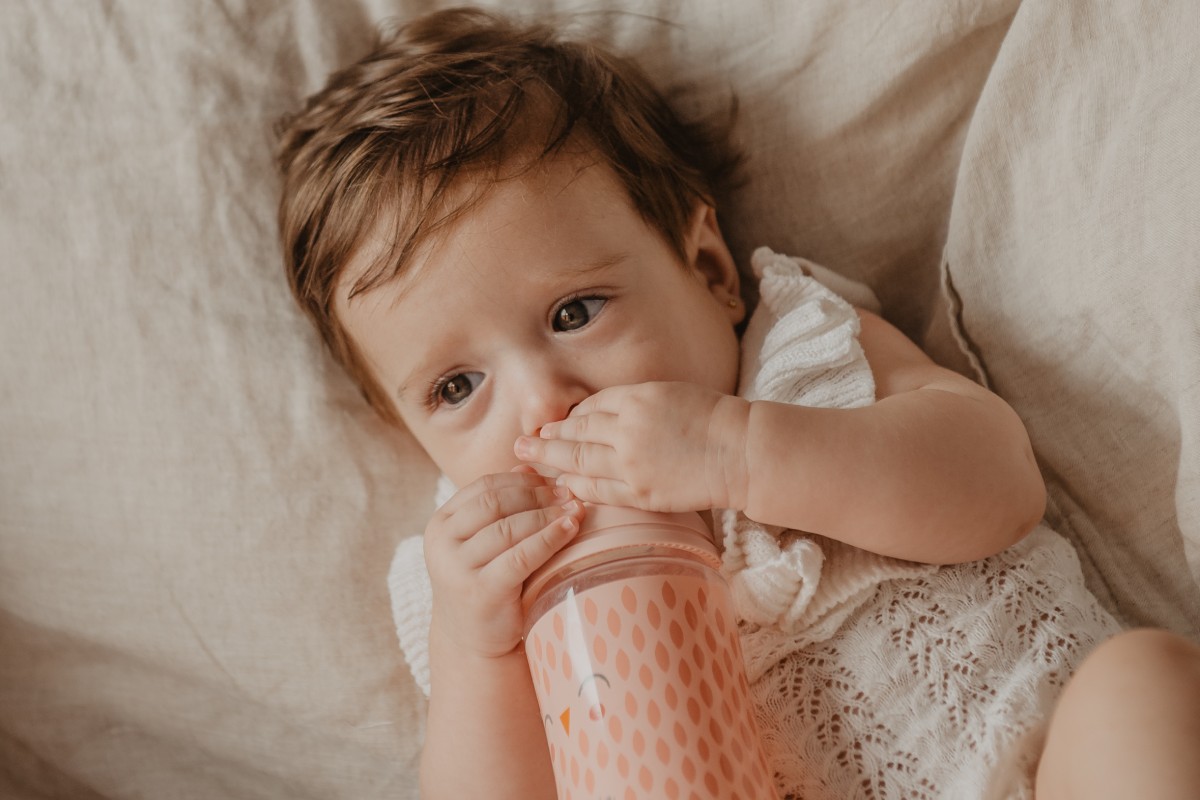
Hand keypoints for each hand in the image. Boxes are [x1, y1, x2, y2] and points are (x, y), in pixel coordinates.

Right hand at [424, 471, 584, 658]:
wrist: (473, 639)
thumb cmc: (486, 580)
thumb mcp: (486, 540)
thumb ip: (502, 505)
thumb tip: (531, 463)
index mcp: (440, 523)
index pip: (484, 486)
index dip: (522, 479)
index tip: (554, 480)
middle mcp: (442, 544)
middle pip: (495, 503)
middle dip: (536, 495)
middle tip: (569, 493)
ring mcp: (456, 569)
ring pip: (508, 528)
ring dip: (546, 515)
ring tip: (575, 510)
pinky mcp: (480, 592)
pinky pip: (520, 556)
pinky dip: (548, 538)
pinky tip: (570, 529)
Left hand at [514, 382, 749, 512]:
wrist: (741, 451)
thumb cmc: (712, 418)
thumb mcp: (669, 393)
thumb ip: (633, 402)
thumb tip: (599, 414)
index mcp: (637, 399)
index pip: (590, 407)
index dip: (569, 417)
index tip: (553, 423)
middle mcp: (628, 430)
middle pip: (575, 434)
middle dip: (545, 439)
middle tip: (521, 443)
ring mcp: (632, 464)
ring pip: (579, 462)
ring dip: (552, 463)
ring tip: (531, 463)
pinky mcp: (641, 493)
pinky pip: (600, 491)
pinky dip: (578, 488)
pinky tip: (564, 486)